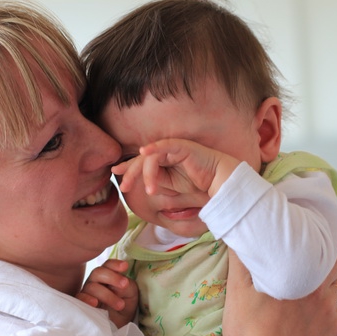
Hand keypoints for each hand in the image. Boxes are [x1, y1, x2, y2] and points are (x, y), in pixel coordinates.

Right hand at [77, 259, 137, 328]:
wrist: (117, 326)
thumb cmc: (124, 306)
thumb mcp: (130, 294)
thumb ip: (126, 285)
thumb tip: (120, 284)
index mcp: (107, 276)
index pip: (107, 265)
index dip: (115, 264)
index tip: (125, 267)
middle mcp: (95, 282)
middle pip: (98, 272)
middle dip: (112, 277)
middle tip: (124, 284)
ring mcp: (87, 293)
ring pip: (92, 286)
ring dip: (107, 294)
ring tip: (120, 305)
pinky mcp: (81, 304)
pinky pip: (80, 298)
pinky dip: (87, 299)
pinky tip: (95, 303)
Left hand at [111, 139, 238, 196]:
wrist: (219, 182)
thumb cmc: (198, 184)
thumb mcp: (172, 186)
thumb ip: (157, 181)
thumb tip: (142, 182)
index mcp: (164, 161)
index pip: (142, 163)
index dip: (128, 167)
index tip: (117, 174)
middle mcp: (166, 152)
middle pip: (142, 160)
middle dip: (131, 173)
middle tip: (124, 187)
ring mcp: (173, 148)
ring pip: (151, 158)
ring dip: (147, 175)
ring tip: (150, 191)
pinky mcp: (182, 146)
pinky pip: (164, 145)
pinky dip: (153, 148)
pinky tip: (144, 152)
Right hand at [223, 247, 336, 335]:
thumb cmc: (249, 329)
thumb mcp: (237, 288)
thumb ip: (241, 257)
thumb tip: (239, 236)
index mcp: (303, 273)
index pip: (331, 245)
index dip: (321, 240)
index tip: (307, 241)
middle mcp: (323, 289)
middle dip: (329, 259)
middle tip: (308, 263)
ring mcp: (331, 312)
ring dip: (326, 284)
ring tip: (305, 291)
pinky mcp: (333, 331)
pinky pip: (334, 312)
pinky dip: (323, 310)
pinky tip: (303, 318)